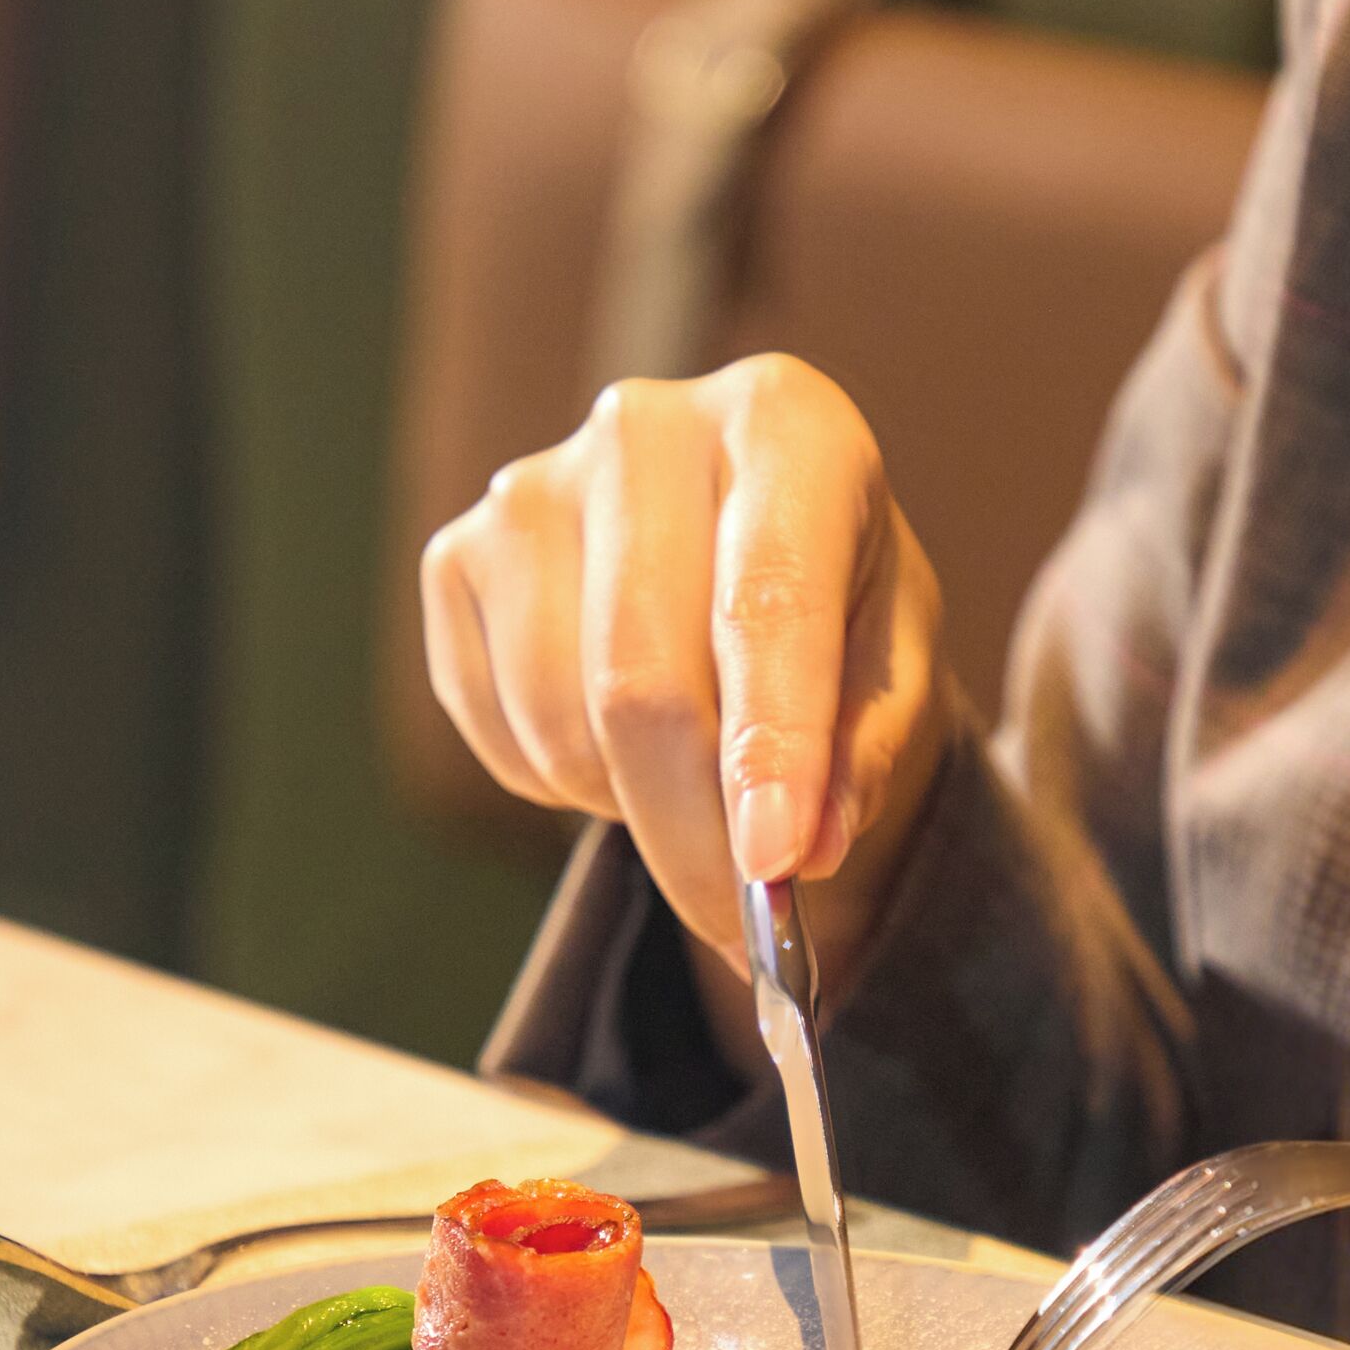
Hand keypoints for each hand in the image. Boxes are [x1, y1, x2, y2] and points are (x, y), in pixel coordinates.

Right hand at [419, 355, 949, 973]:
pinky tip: (615, 738)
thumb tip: (799, 853)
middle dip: (693, 834)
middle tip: (742, 927)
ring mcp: (531, 487)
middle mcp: (644, 427)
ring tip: (688, 775)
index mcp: (784, 423)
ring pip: (562, 723)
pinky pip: (498, 731)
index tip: (772, 865)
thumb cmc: (837, 615)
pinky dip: (560, 781)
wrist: (741, 572)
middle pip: (641, 682)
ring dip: (630, 806)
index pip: (765, 602)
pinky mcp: (456, 555)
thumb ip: (860, 756)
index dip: (767, 747)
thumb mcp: (893, 674)